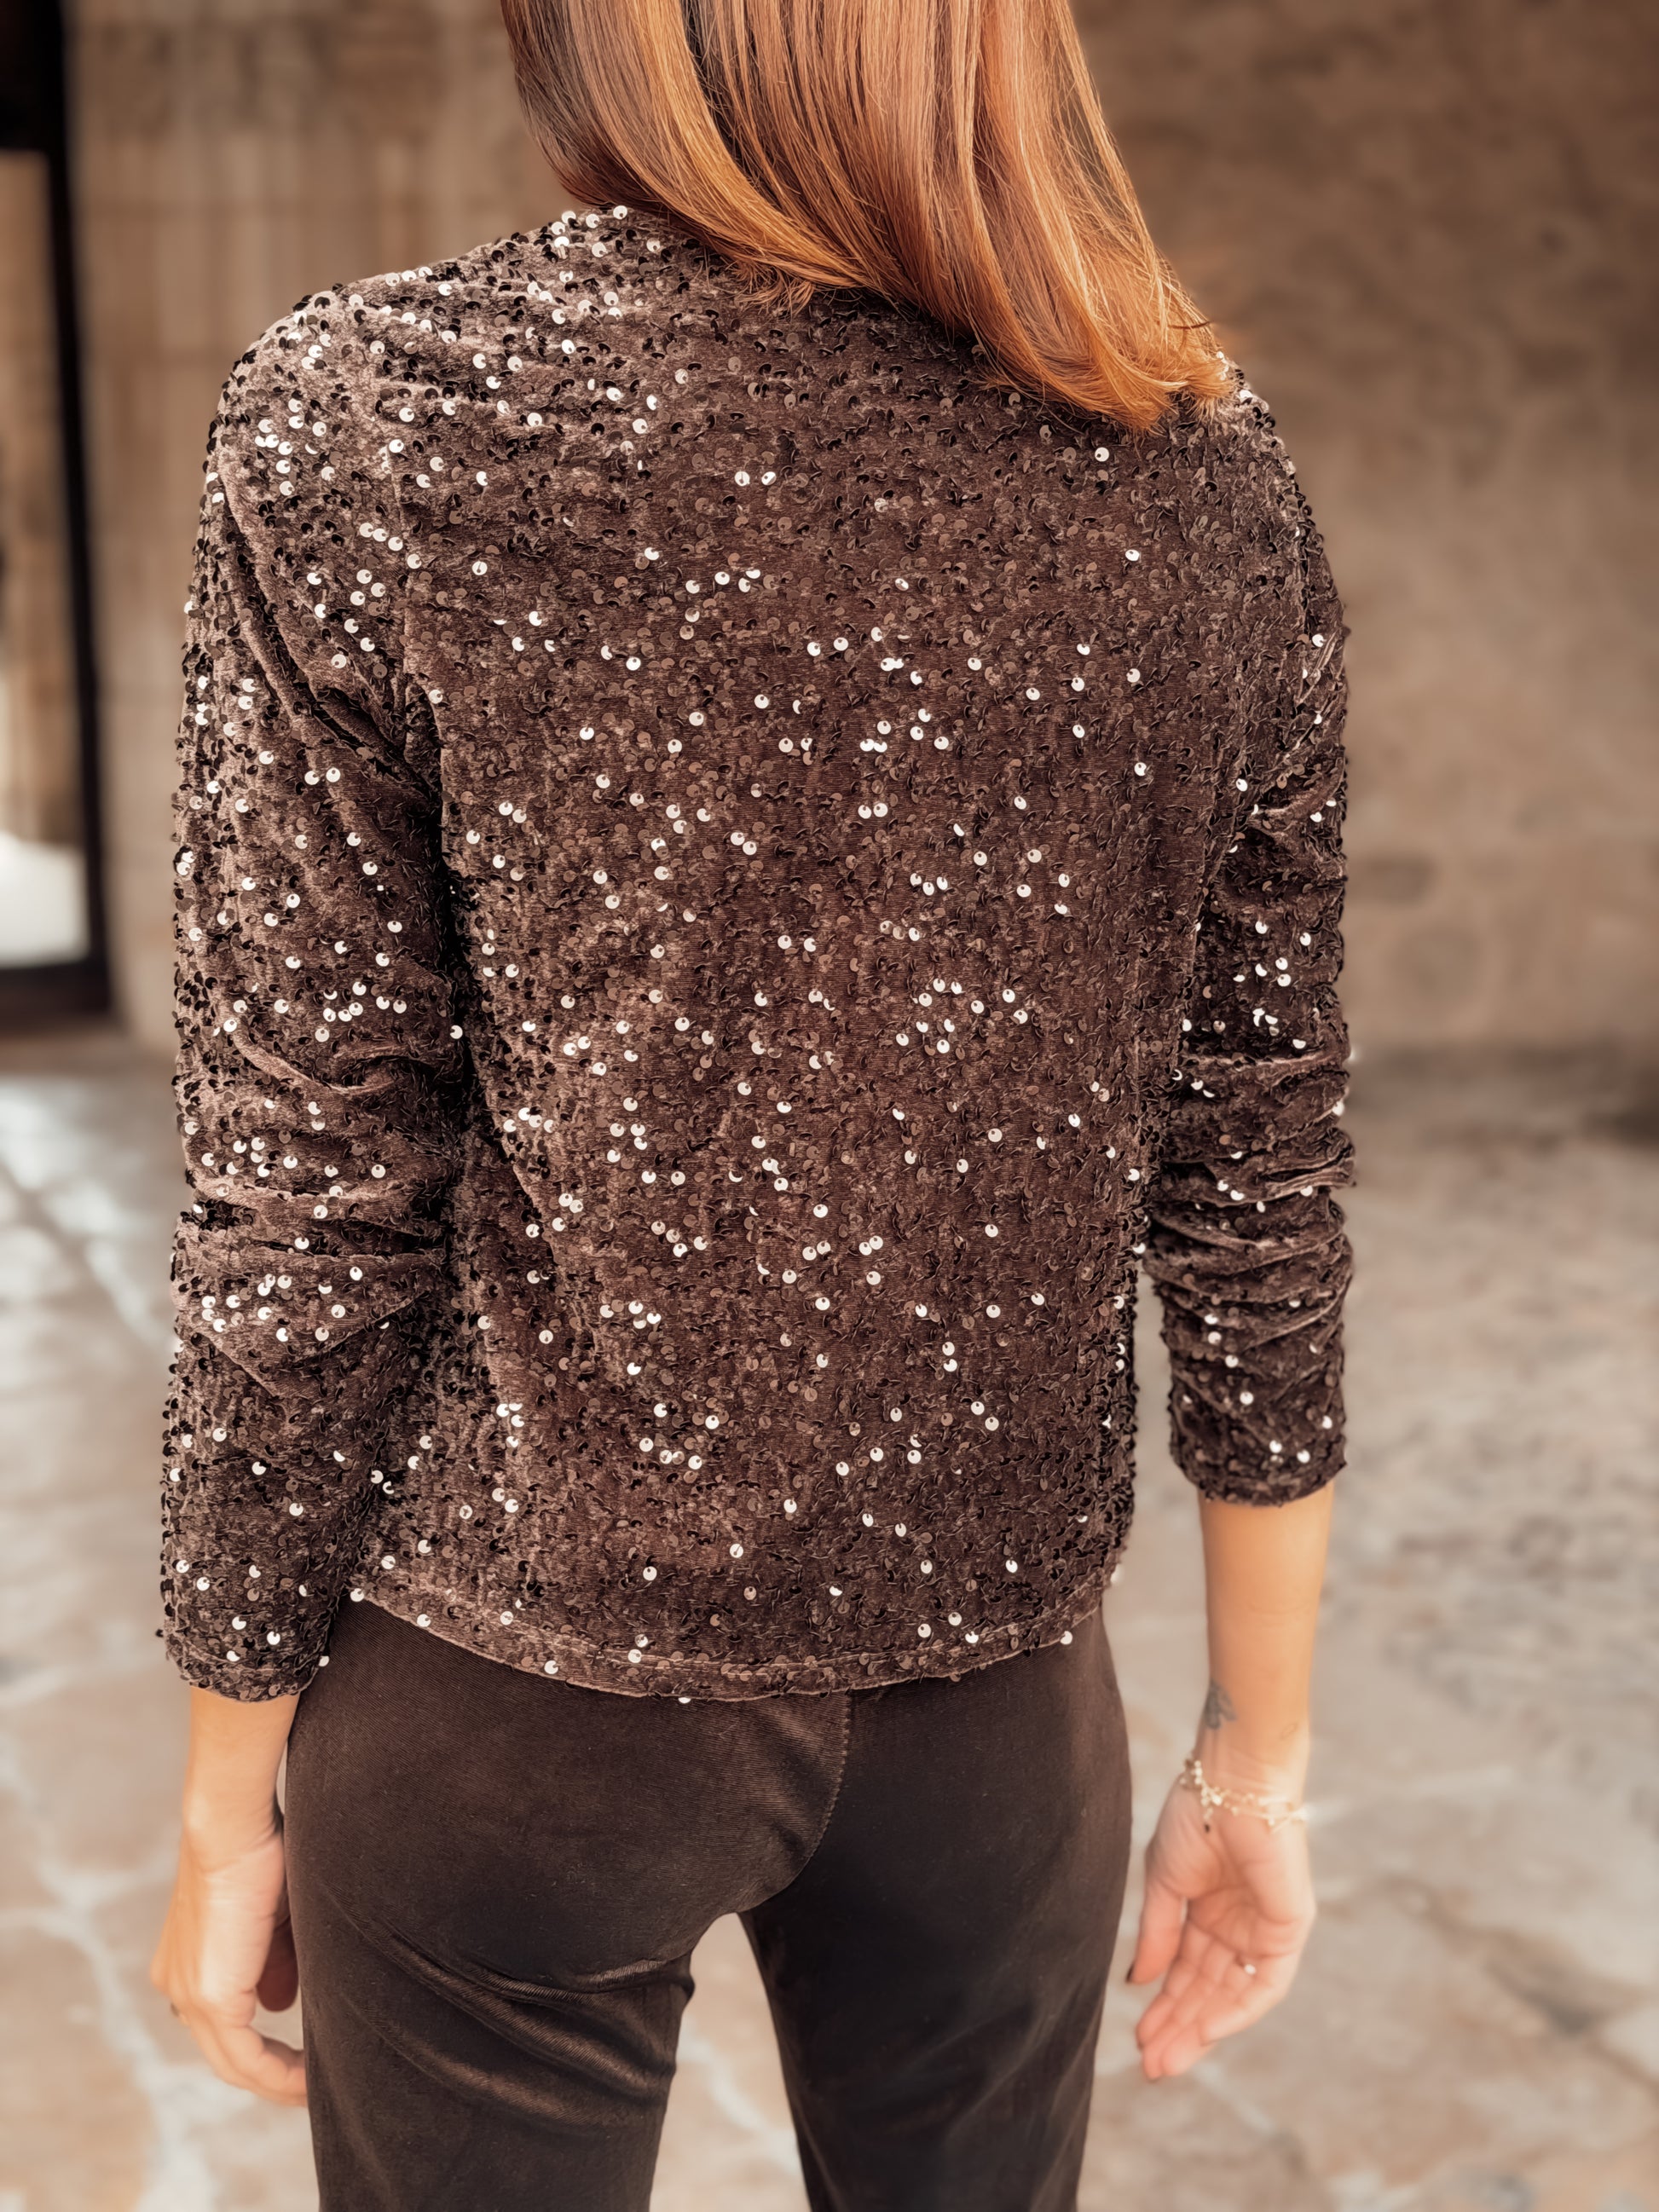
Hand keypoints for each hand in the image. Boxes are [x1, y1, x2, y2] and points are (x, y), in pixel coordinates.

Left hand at [150, 1815, 305, 2105]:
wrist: (234, 1823)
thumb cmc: (261, 1848)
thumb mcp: (275, 1913)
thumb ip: (276, 1960)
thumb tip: (282, 2002)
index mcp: (190, 1962)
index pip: (224, 2020)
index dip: (263, 2043)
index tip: (303, 2052)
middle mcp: (180, 1985)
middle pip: (227, 2050)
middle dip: (271, 2073)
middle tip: (311, 2084)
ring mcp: (190, 1995)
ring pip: (234, 2062)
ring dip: (276, 2080)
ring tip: (314, 2088)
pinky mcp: (210, 1998)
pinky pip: (245, 2059)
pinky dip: (277, 2074)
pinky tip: (307, 2080)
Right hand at [1125, 1766, 1315, 2079]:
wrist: (1230, 1780)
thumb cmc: (1195, 1814)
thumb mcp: (1163, 1881)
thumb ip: (1156, 1934)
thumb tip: (1138, 1983)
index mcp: (1207, 1911)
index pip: (1186, 1973)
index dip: (1164, 2007)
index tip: (1138, 2039)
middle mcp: (1237, 1926)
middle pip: (1208, 1991)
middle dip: (1180, 2028)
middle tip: (1152, 2065)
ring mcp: (1264, 1929)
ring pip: (1233, 1994)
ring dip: (1202, 2028)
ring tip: (1168, 2058)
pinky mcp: (1289, 1927)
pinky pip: (1266, 1983)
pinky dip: (1239, 2009)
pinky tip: (1208, 2029)